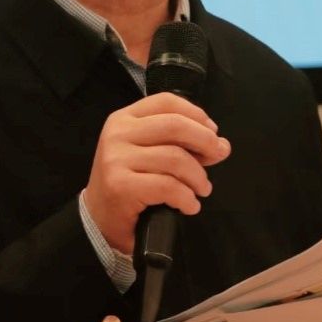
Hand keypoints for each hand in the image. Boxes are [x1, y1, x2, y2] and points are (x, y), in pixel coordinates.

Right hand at [84, 93, 230, 251]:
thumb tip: (222, 145)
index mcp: (125, 118)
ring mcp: (116, 158)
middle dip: (206, 141)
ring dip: (198, 177)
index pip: (167, 102)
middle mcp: (118, 133)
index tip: (212, 131)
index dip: (196, 114)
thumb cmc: (130, 182)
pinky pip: (168, 186)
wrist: (99, 219)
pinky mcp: (120, 185)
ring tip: (202, 188)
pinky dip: (187, 198)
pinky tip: (190, 205)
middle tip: (218, 156)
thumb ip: (183, 143)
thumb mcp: (151, 153)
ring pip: (175, 158)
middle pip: (175, 125)